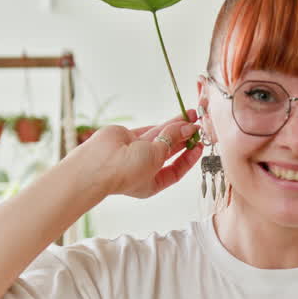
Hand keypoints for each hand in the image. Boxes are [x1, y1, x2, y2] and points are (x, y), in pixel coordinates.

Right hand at [77, 110, 202, 198]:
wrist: (98, 162)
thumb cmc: (127, 171)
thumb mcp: (157, 157)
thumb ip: (172, 139)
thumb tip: (187, 127)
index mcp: (152, 183)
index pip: (175, 170)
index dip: (188, 158)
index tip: (199, 145)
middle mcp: (144, 168)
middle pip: (170, 151)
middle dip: (184, 138)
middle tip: (198, 125)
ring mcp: (135, 152)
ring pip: (161, 138)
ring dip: (176, 127)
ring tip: (191, 115)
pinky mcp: (128, 138)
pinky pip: (149, 130)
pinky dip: (162, 125)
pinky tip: (177, 119)